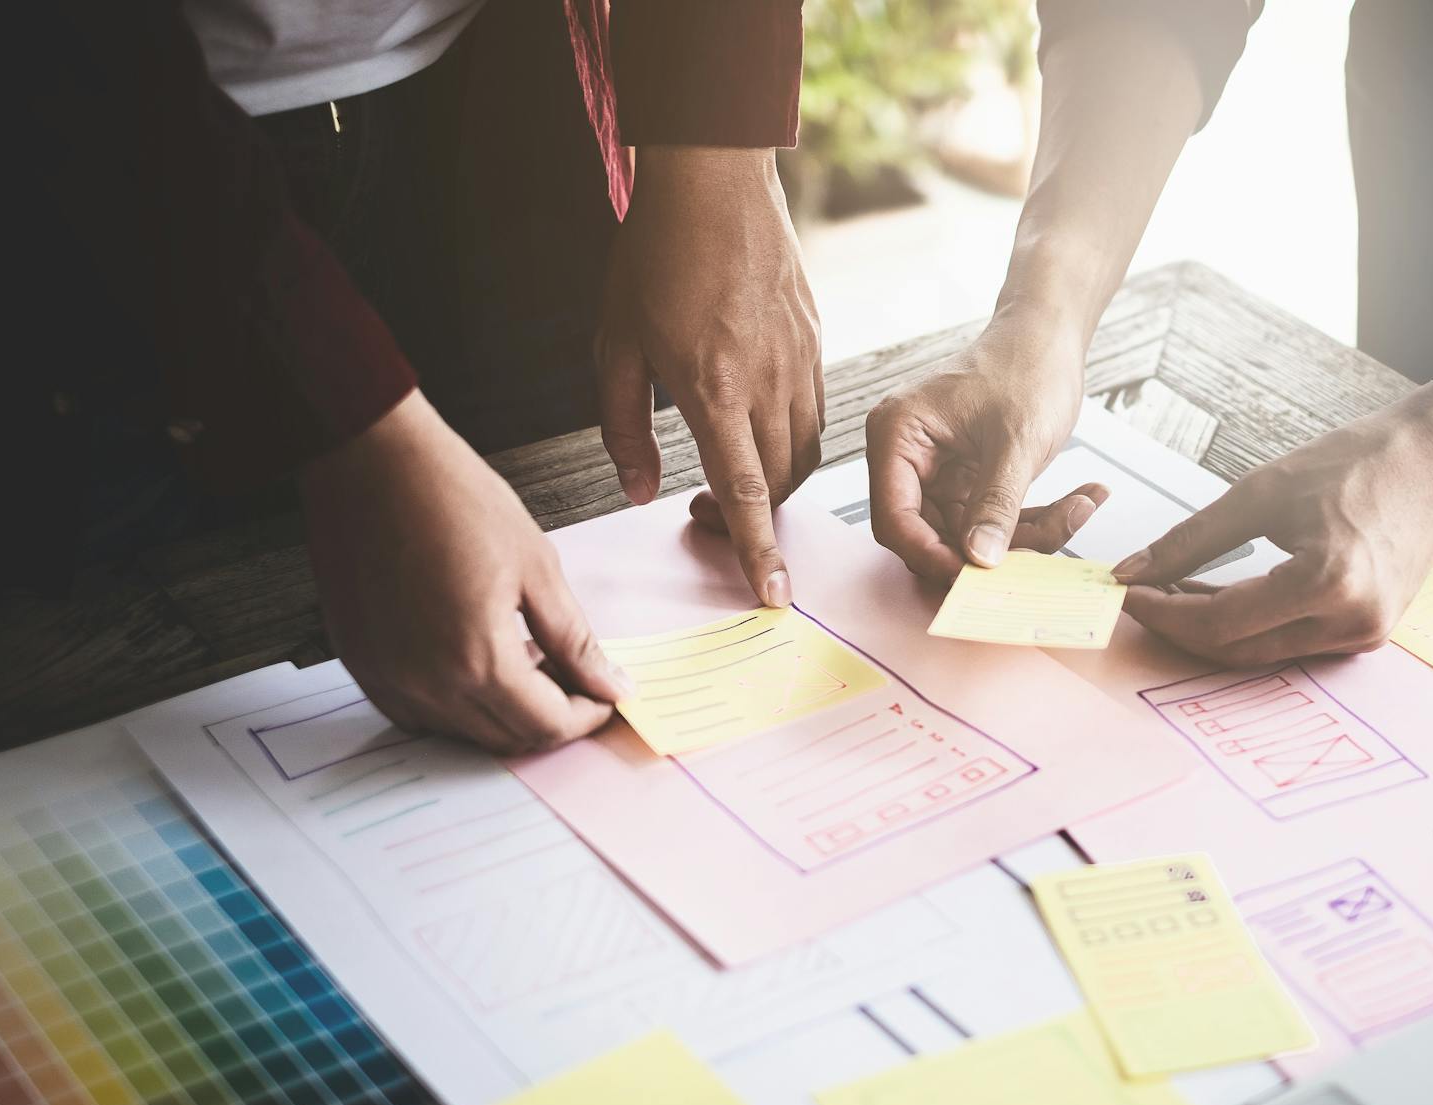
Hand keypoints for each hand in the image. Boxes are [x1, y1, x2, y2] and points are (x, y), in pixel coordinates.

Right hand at [302, 391, 632, 753]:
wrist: (372, 459)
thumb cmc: (451, 497)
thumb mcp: (536, 566)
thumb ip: (574, 639)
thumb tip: (610, 684)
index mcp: (476, 659)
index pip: (545, 725)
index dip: (587, 715)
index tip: (604, 693)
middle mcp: (424, 682)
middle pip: (504, 739)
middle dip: (550, 717)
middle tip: (572, 675)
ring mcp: (385, 676)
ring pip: (461, 732)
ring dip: (502, 711)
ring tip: (524, 657)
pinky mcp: (360, 661)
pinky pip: (416, 711)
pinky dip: (455, 702)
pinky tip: (474, 657)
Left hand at [596, 146, 822, 606]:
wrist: (716, 181)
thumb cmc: (655, 257)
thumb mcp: (615, 346)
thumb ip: (625, 428)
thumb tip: (641, 492)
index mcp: (714, 390)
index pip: (743, 491)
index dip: (756, 551)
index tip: (773, 595)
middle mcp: (767, 384)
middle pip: (778, 484)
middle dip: (754, 521)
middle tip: (707, 519)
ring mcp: (800, 363)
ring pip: (804, 453)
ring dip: (774, 483)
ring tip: (733, 476)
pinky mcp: (816, 343)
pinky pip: (815, 413)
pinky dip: (792, 440)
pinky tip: (757, 427)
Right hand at [867, 310, 1106, 577]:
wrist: (1049, 337)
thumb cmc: (1025, 365)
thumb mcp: (1016, 440)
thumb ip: (996, 503)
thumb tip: (979, 561)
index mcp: (897, 437)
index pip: (894, 519)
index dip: (931, 554)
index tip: (975, 575)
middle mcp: (906, 459)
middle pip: (932, 536)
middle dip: (991, 549)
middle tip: (1043, 547)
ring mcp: (937, 475)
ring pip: (969, 537)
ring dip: (1027, 536)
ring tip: (1082, 507)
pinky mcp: (967, 484)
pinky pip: (993, 522)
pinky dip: (1037, 521)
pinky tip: (1083, 499)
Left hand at [1114, 373, 1432, 663]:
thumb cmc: (1356, 462)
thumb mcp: (1262, 490)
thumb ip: (1191, 539)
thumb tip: (1130, 572)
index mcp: (1327, 581)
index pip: (1221, 622)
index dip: (1164, 612)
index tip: (1125, 592)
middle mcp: (1352, 621)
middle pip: (1238, 649)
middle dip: (1180, 628)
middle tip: (1139, 598)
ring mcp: (1365, 634)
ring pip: (1262, 653)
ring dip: (1212, 630)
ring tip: (1171, 595)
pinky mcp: (1368, 633)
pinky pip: (1291, 643)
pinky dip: (1250, 627)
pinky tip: (1217, 599)